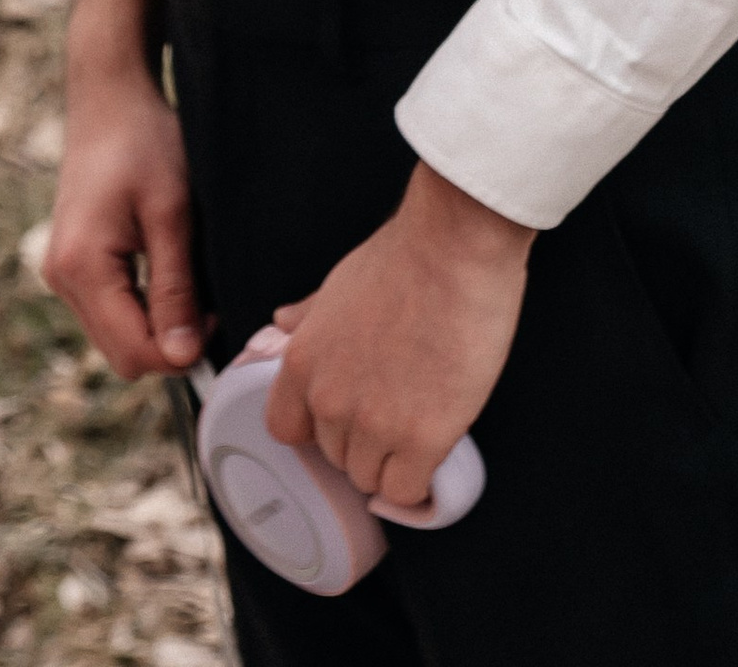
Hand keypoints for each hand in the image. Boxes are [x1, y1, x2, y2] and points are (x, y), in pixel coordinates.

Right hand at [43, 0, 203, 375]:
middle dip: (168, 343)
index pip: (133, 352)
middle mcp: (61, 277)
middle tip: (208, 302)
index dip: (180, 351)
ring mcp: (62, 271)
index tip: (217, 316)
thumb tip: (183, 358)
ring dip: (156, 326)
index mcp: (81, 267)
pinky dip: (141, 308)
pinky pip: (109, 310)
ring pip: (115, 336)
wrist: (110, 95)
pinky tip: (167, 274)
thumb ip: (174, 287)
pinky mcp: (72, 262)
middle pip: (121, 353)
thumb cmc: (145, 141)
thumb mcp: (172, 213)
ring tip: (190, 281)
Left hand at [267, 161, 531, 505]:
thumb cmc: (405, 256)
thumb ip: (310, 316)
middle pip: (335, 456)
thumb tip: (282, 323)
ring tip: (421, 424)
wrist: (454, 247)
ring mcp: (374, 422)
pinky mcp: (422, 438)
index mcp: (302, 361)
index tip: (346, 416)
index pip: (286, 429)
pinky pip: (407, 491)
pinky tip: (433, 455)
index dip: (317, 427)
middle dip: (363, 439)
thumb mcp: (340, 282)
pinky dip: (419, 483)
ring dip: (393, 461)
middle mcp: (329, 399)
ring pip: (370, 479)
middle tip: (398, 407)